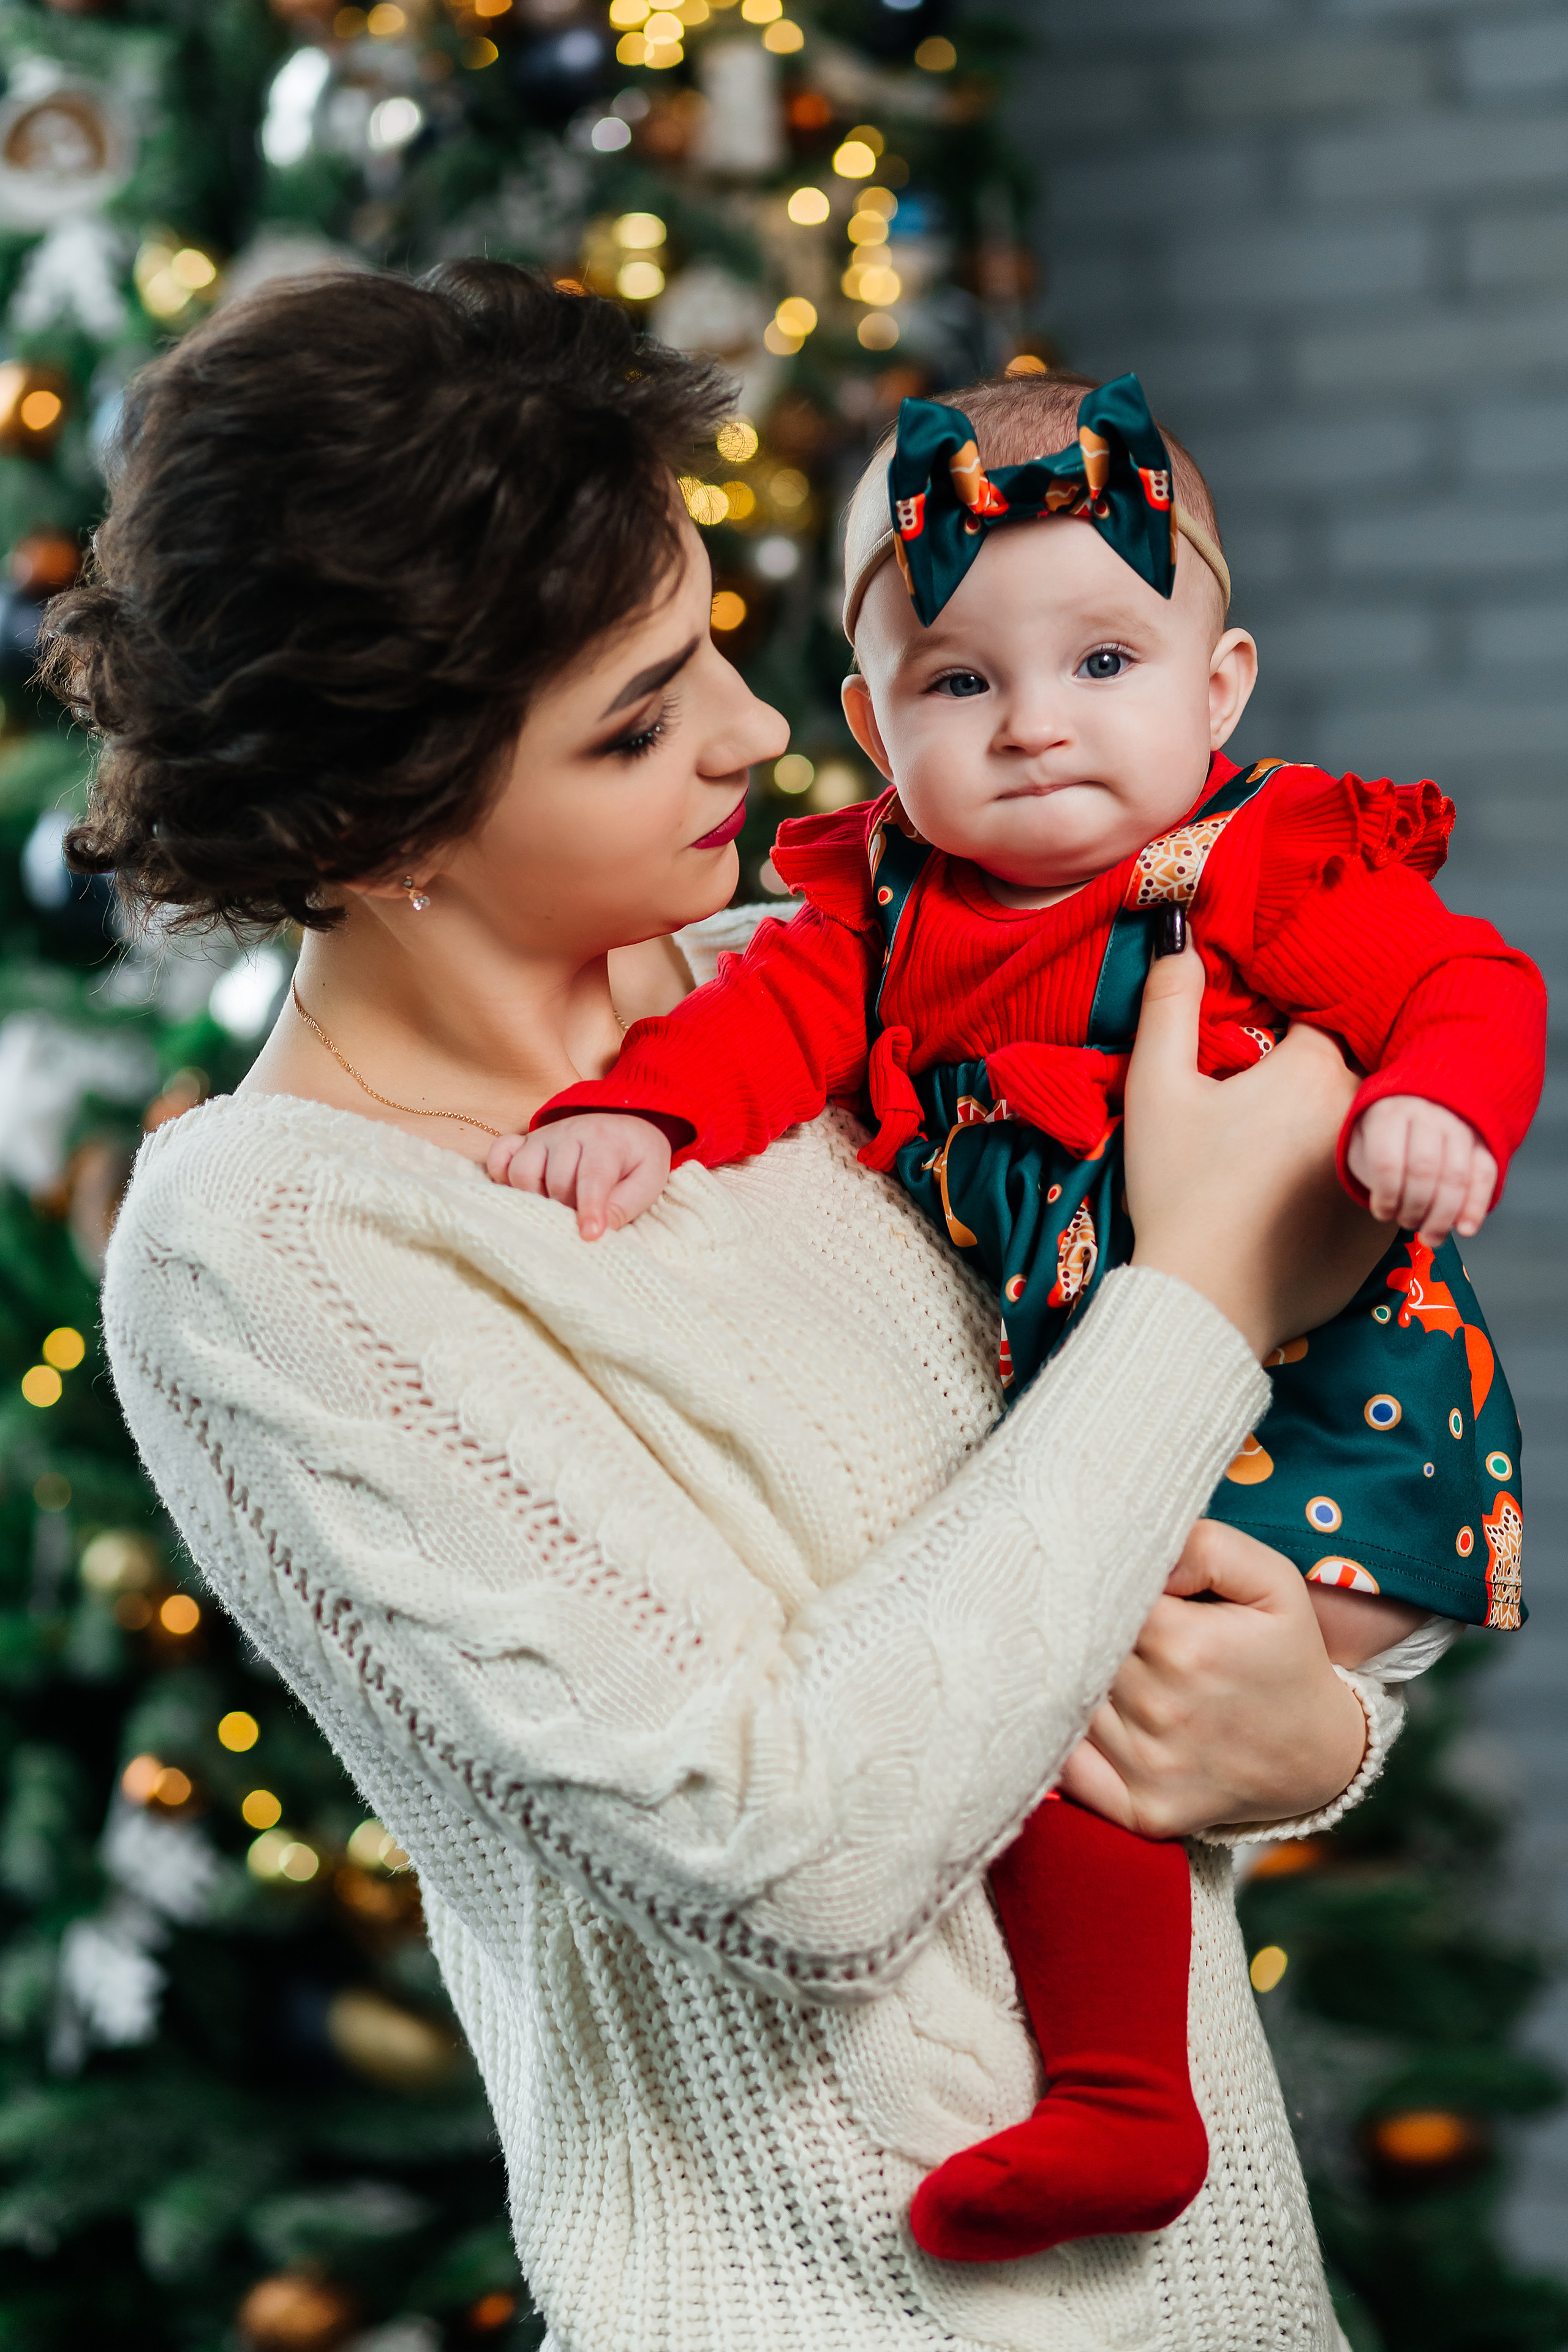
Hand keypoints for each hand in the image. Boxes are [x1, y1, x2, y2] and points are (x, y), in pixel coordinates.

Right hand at [486, 1113, 671, 1239]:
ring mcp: (543, 1136)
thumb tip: (595, 1233)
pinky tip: (522, 1191)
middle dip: (566, 1209)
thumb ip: (623, 1206)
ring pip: (522, 1171)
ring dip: (535, 1197)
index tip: (589, 1236)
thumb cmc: (637, 1160)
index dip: (589, 1209)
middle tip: (578, 1220)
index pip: (593, 1177)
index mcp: (605, 1141)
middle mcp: (570, 1133)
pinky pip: (500, 1155)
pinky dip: (502, 1175)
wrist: (626, 1127)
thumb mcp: (647, 1182)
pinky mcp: (525, 1141)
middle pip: (556, 1181)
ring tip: (555, 1208)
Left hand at [1057, 1521, 1368, 1836]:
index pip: (1100, 1597)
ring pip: (1068, 1703)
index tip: (1120, 1591)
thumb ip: (1206, 1546)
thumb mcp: (1272, 1581)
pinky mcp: (1138, 1812)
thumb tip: (1142, 1553)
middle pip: (1079, 1650)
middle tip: (1113, 1630)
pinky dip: (1070, 1745)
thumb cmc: (1284, 1656)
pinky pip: (1068, 1769)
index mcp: (1186, 1644)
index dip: (1106, 1590)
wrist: (1318, 1756)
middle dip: (1090, 1635)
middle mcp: (1160, 1709)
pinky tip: (1097, 1724)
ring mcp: (1147, 1767)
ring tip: (1119, 1676)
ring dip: (1079, 1686)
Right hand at [1124, 936, 1388, 1357]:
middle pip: (1350, 1070)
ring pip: (1366, 1126)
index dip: (1280, 1035)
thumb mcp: (1156, 1088)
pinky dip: (1347, 1183)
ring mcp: (1382, 1173)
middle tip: (1260, 1112)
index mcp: (1314, 1070)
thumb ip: (1169, 1002)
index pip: (1315, 1022)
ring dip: (1334, 1128)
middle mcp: (1364, 1113)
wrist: (1203, 1301)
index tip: (1251, 1059)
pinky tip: (1299, 1201)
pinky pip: (1375, 1183)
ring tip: (1278, 1158)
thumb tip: (1178, 930)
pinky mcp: (1386, 1228)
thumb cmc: (1176, 1190)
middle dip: (1313, 1079)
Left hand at [1346, 1094, 1496, 1246]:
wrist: (1416, 1101)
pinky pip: (1485, 1174)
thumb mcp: (1363, 1145)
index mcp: (1389, 1113)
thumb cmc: (1384, 1134)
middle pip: (1425, 1171)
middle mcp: (1426, 1112)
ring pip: (1457, 1176)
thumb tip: (1392, 1213)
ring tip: (1431, 1236)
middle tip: (1407, 1224)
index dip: (1386, 1198)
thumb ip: (1372, 1173)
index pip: (1388, 1162)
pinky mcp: (1482, 1139)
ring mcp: (1458, 1123)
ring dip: (1443, 1216)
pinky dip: (1476, 1206)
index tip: (1383, 1214)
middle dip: (1415, 1209)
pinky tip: (1466, 1229)